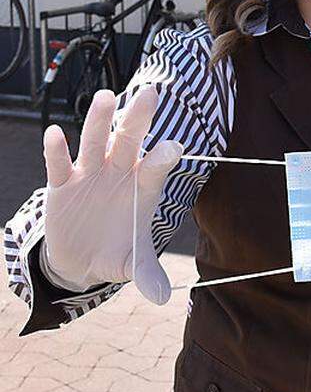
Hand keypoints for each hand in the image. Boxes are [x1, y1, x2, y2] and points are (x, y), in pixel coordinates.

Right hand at [42, 87, 181, 304]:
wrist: (82, 259)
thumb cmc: (117, 251)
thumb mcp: (131, 264)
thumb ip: (147, 274)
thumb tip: (163, 298)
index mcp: (144, 186)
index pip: (156, 166)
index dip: (164, 156)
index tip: (174, 148)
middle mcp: (120, 172)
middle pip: (131, 141)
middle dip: (139, 118)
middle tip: (151, 92)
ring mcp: (91, 174)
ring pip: (96, 141)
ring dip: (100, 120)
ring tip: (105, 97)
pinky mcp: (62, 183)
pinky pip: (60, 164)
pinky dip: (57, 150)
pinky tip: (54, 134)